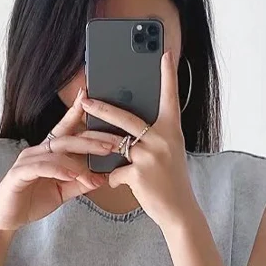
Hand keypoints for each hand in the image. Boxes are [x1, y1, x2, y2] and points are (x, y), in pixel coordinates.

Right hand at [0, 90, 121, 232]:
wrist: (6, 220)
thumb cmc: (31, 202)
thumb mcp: (61, 193)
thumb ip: (79, 184)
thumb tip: (102, 178)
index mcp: (48, 153)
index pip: (66, 130)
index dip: (77, 113)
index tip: (92, 99)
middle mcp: (37, 151)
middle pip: (67, 139)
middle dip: (92, 140)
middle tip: (113, 143)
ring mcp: (27, 161)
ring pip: (57, 152)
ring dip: (79, 160)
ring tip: (97, 165)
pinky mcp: (19, 174)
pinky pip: (41, 167)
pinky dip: (58, 169)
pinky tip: (72, 174)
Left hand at [80, 50, 198, 231]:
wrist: (179, 211)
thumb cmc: (173, 183)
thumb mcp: (170, 153)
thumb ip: (155, 138)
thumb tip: (131, 131)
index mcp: (172, 130)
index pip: (170, 97)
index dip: (168, 75)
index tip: (165, 54)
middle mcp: (161, 139)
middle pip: (126, 117)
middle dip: (102, 109)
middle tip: (86, 100)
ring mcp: (149, 155)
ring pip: (115, 145)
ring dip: (99, 146)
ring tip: (85, 141)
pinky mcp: (138, 173)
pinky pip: (116, 172)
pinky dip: (115, 179)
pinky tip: (123, 185)